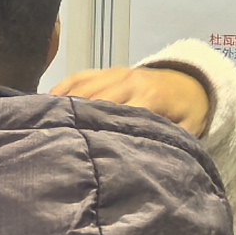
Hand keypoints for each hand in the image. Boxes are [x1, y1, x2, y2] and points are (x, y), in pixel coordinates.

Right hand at [55, 63, 214, 136]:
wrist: (193, 82)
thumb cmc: (188, 113)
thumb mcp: (187, 130)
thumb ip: (171, 143)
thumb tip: (149, 164)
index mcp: (148, 98)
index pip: (117, 114)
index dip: (98, 131)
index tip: (80, 150)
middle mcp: (128, 81)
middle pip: (92, 100)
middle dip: (75, 120)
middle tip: (53, 142)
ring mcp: (114, 73)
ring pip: (81, 88)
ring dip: (63, 106)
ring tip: (42, 126)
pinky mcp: (106, 70)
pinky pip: (78, 77)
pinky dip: (61, 90)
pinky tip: (45, 105)